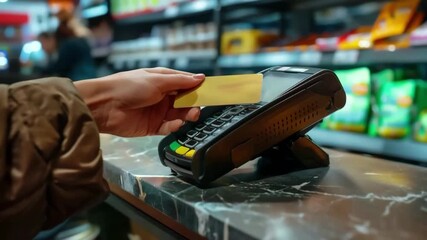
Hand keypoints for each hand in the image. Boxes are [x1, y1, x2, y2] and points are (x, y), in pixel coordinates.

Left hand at [75, 67, 204, 136]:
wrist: (105, 106)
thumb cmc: (129, 86)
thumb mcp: (157, 80)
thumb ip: (180, 81)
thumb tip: (201, 78)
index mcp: (164, 81)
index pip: (186, 83)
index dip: (198, 87)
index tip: (212, 92)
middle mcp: (163, 96)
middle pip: (185, 101)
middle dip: (193, 104)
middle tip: (197, 108)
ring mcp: (158, 112)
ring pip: (179, 115)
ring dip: (186, 116)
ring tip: (189, 116)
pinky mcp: (153, 127)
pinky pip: (169, 127)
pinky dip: (174, 126)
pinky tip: (174, 124)